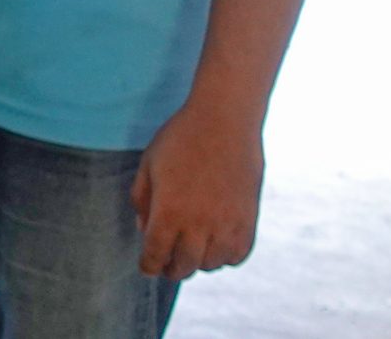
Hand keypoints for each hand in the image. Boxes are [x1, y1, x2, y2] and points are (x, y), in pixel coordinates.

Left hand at [131, 100, 263, 280]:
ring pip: (211, 264)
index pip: (155, 255)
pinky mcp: (248, 220)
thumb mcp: (149, 164)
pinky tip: (216, 245)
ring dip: (198, 262)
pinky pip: (237, 255)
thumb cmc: (180, 138)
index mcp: (169, 212)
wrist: (224, 120)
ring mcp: (227, 224)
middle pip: (183, 266)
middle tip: (167, 265)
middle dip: (171, 269)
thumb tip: (144, 230)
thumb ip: (142, 200)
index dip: (149, 265)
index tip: (148, 267)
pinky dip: (225, 257)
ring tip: (192, 251)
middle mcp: (198, 224)